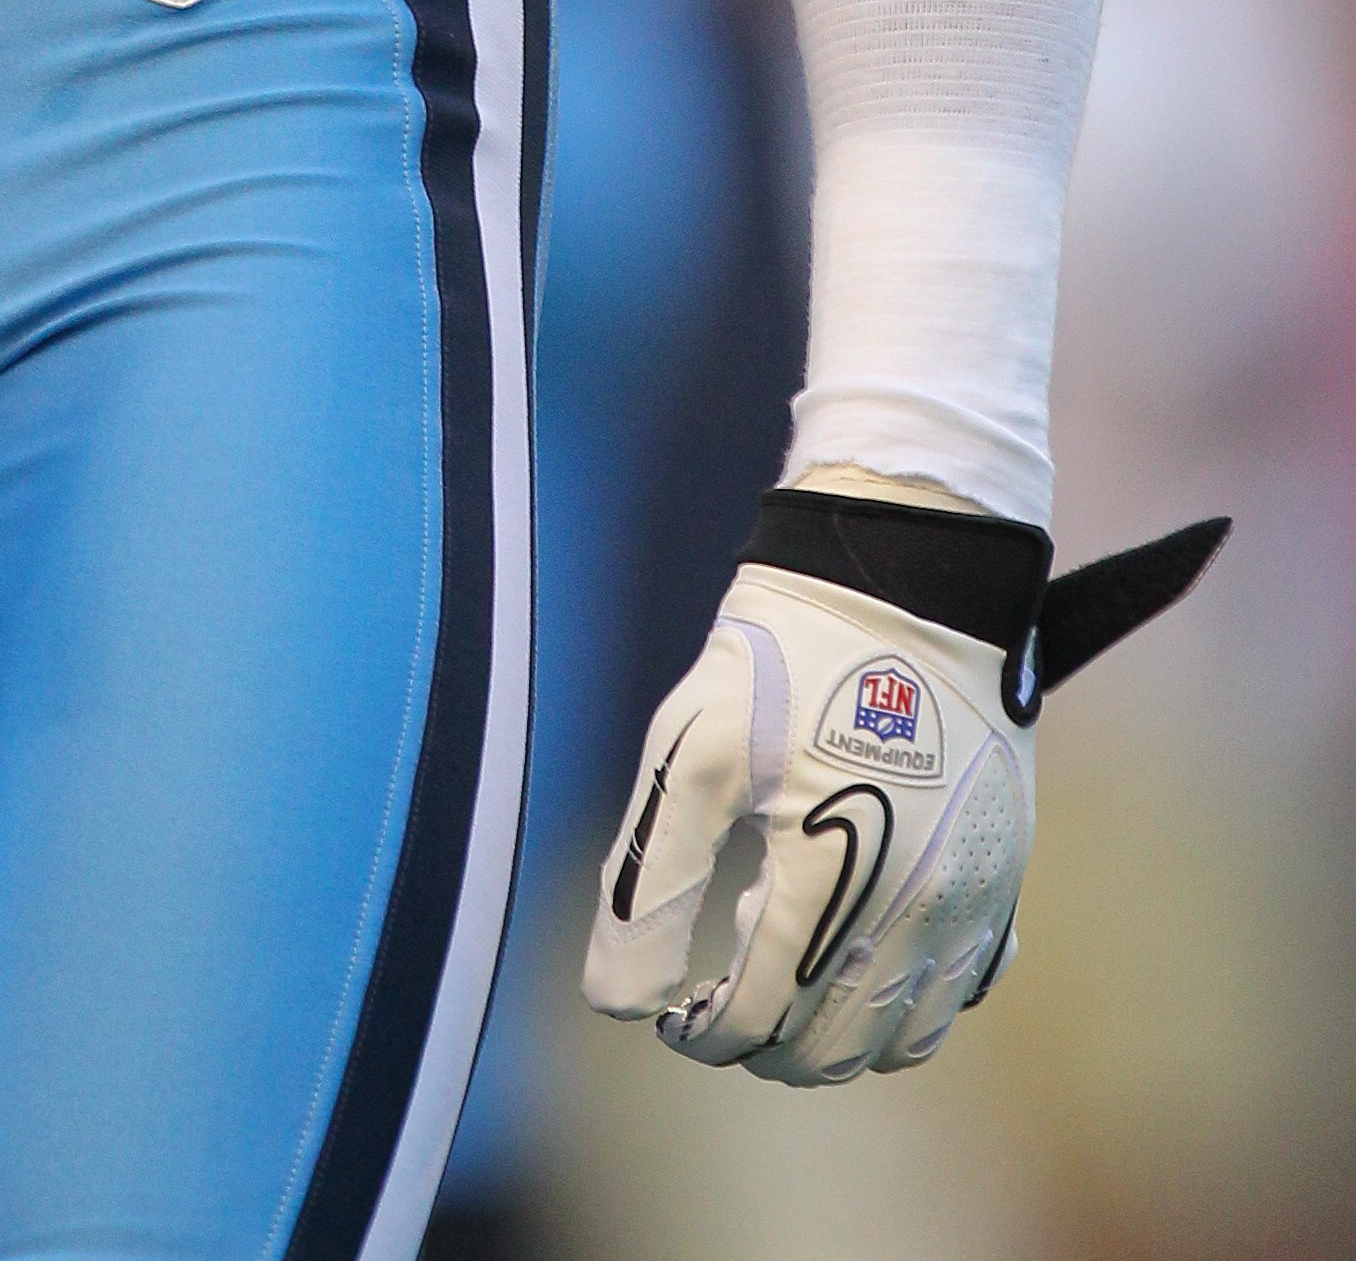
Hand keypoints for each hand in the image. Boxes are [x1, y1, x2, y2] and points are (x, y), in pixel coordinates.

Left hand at [585, 485, 1224, 1084]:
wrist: (912, 574)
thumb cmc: (791, 650)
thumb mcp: (693, 745)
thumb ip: (651, 879)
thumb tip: (618, 995)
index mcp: (836, 880)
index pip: (760, 1018)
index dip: (702, 1030)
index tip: (667, 1008)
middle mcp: (921, 910)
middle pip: (833, 1049)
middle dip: (762, 1038)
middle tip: (718, 984)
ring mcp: (975, 900)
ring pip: (904, 1036)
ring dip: (834, 1032)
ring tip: (785, 958)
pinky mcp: (1005, 877)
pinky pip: (963, 988)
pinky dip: (907, 1000)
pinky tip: (859, 945)